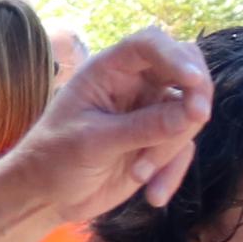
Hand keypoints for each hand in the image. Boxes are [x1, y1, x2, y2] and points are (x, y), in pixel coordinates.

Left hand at [2, 27, 210, 224]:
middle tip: (195, 119)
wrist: (46, 196)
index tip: (192, 81)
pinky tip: (153, 196)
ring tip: (138, 175)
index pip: (150, 45)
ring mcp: (150, 111)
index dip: (175, 56)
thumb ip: (142, 128)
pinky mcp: (159, 141)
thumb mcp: (93, 143)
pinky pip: (183, 149)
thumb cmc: (53, 159)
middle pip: (185, 69)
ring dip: (170, 148)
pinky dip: (173, 172)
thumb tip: (193, 115)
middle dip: (195, 94)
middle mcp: (134, 84)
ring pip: (189, 114)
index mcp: (108, 70)